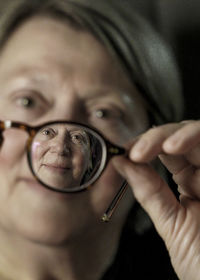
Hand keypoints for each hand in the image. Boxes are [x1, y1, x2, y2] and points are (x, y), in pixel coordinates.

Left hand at [113, 121, 199, 279]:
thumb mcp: (172, 225)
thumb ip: (149, 192)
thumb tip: (122, 164)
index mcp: (191, 183)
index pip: (167, 151)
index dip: (145, 145)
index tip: (126, 151)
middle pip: (182, 136)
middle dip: (157, 137)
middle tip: (136, 151)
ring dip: (178, 133)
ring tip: (159, 148)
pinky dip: (196, 136)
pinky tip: (176, 146)